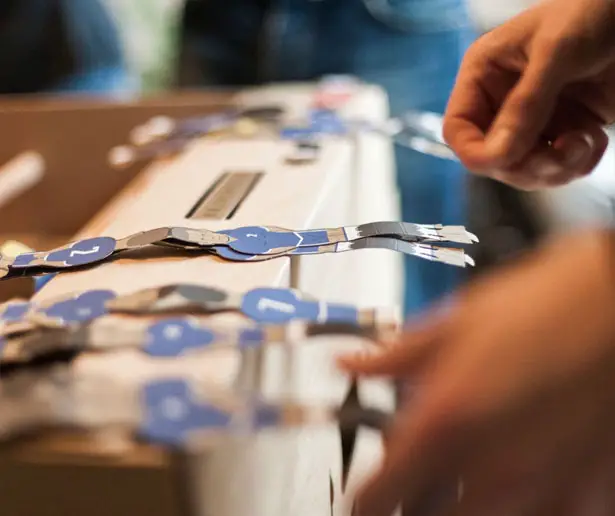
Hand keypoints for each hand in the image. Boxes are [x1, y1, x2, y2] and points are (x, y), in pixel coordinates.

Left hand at [339, 230, 614, 515]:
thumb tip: (351, 363)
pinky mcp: (585, 491)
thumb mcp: (458, 319)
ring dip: (460, 503)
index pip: (378, 496)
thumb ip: (397, 354)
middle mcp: (491, 465)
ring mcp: (542, 486)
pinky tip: (516, 471)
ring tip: (464, 466)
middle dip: (411, 498)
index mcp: (447, 419)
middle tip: (414, 468)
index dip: (361, 500)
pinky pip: (542, 515)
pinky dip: (519, 504)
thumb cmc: (549, 302)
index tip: (360, 495)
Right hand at [444, 0, 614, 189]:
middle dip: (528, 165)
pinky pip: (558, 169)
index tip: (505, 160)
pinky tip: (595, 137)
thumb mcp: (556, 52)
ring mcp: (533, 120)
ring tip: (585, 141)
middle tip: (562, 154)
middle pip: (493, 159)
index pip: (458, 130)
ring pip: (525, 171)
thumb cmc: (593, 10)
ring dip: (557, 168)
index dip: (476, 152)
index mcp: (483, 75)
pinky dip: (579, 164)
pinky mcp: (563, 131)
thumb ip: (526, 104)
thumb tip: (499, 153)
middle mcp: (501, 102)